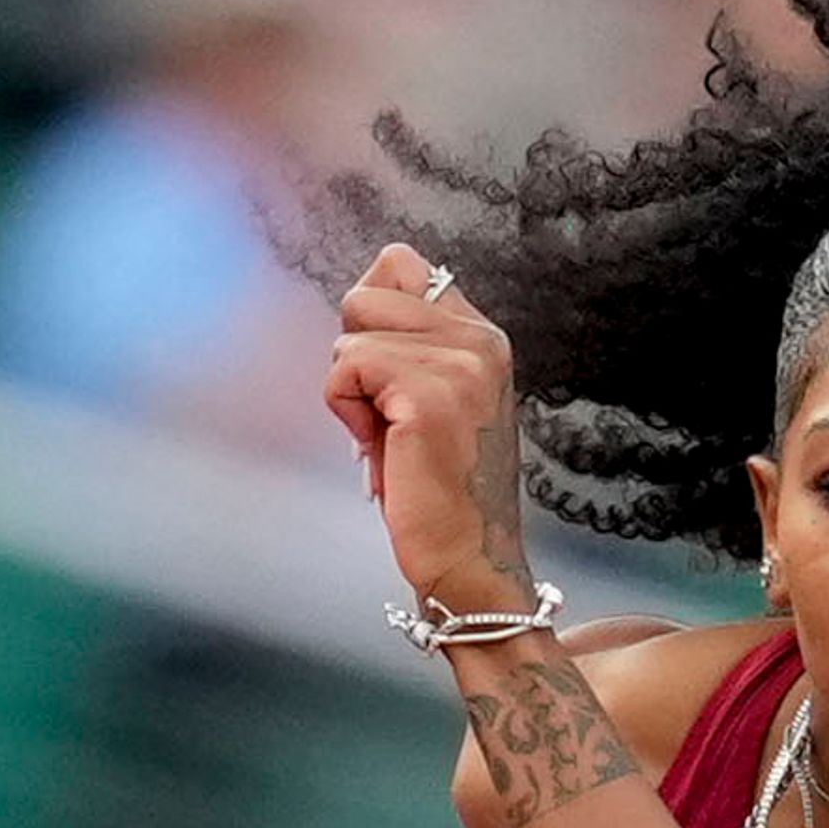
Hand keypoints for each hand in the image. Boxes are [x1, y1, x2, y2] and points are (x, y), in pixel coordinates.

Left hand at [324, 243, 532, 621]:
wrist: (468, 562)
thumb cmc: (439, 493)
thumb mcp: (434, 401)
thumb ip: (411, 348)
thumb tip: (359, 306)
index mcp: (483, 338)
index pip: (401, 266)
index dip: (372, 317)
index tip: (387, 381)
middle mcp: (479, 341)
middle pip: (367, 293)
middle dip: (357, 355)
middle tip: (387, 418)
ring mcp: (459, 364)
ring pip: (352, 331)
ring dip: (351, 391)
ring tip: (388, 440)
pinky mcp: (427, 395)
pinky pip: (346, 368)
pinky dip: (347, 413)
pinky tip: (381, 452)